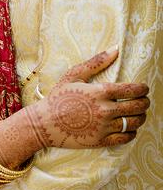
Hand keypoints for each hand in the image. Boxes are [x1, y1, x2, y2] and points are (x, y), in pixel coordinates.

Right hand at [26, 47, 149, 148]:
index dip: (142, 89)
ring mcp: (103, 127)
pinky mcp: (100, 141)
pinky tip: (129, 128)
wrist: (44, 122)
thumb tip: (116, 48)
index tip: (144, 88)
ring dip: (141, 117)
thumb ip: (96, 62)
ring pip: (133, 123)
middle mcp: (104, 110)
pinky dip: (132, 133)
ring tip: (139, 114)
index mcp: (99, 92)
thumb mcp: (74, 75)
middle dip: (145, 102)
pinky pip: (125, 138)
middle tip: (144, 100)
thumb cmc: (58, 97)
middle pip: (137, 107)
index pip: (132, 90)